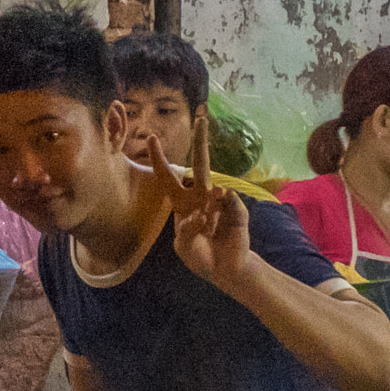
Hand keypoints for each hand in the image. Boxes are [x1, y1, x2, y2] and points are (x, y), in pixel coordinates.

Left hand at [152, 118, 252, 287]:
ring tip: (208, 233)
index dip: (160, 160)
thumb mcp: (183, 247)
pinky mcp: (238, 211)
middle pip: (200, 165)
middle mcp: (202, 198)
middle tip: (201, 119)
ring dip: (209, 213)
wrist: (226, 272)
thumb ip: (186, 230)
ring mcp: (221, 202)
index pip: (168, 178)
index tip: (151, 139)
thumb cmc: (202, 258)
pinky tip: (220, 227)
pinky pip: (230, 203)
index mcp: (183, 204)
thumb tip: (201, 213)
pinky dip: (223, 215)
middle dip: (201, 141)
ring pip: (215, 190)